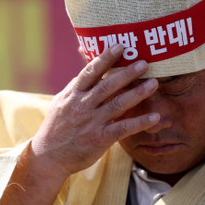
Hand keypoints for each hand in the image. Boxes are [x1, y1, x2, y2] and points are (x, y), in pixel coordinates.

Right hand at [31, 44, 159, 178]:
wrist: (48, 157)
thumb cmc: (56, 127)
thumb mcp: (61, 102)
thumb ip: (76, 86)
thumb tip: (86, 67)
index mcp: (73, 94)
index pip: (90, 72)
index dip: (105, 58)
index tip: (119, 46)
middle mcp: (83, 106)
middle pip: (107, 86)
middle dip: (126, 73)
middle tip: (144, 62)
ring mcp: (92, 122)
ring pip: (118, 104)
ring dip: (137, 93)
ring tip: (153, 83)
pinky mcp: (100, 139)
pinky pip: (123, 128)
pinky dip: (140, 122)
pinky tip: (155, 116)